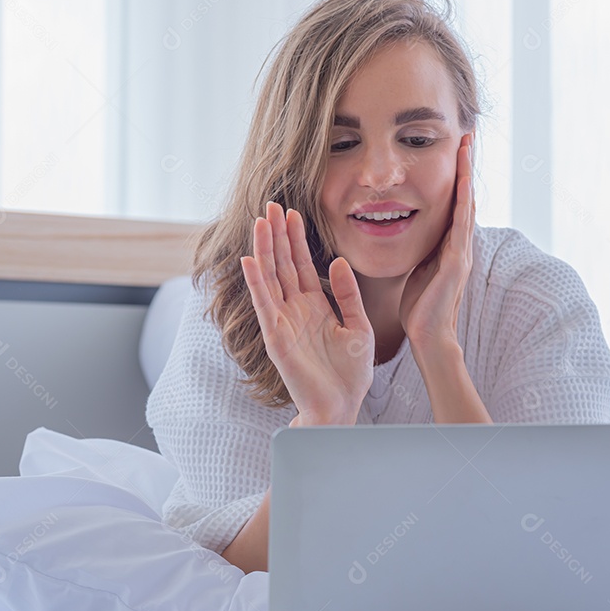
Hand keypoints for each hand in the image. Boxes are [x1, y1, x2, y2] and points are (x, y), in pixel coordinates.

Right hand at [241, 202, 373, 424]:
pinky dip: (256, 282)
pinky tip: (250, 259)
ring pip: (270, 278)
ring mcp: (283, 322)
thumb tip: (336, 262)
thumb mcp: (359, 326)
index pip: (300, 265)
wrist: (342, 405)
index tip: (292, 212)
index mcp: (315, 306)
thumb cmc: (350, 373)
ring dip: (264, 250)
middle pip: (281, 265)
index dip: (295, 239)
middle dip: (276, 235)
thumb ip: (348, 295)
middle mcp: (294, 310)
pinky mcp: (276, 337)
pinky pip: (264, 304)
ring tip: (260, 222)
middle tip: (271, 205)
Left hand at [399, 133, 474, 349]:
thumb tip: (408, 230)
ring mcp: (460, 251)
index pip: (454, 203)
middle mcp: (459, 244)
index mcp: (449, 244)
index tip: (453, 149)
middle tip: (466, 135)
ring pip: (465, 205)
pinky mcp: (456, 261)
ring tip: (467, 146)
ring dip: (466, 174)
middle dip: (465, 166)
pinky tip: (462, 180)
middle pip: (464, 197)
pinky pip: (461, 225)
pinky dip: (462, 201)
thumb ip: (421, 249)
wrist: (428, 335)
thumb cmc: (419, 306)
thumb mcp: (418, 268)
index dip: (455, 176)